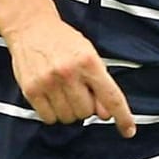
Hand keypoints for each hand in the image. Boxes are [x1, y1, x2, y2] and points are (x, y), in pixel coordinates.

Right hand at [1, 8, 136, 137]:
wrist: (30, 27)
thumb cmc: (62, 41)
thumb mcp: (88, 54)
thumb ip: (100, 83)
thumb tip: (106, 114)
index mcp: (88, 62)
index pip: (111, 97)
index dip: (122, 117)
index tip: (128, 131)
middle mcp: (68, 72)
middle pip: (87, 112)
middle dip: (85, 106)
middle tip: (77, 91)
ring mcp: (48, 82)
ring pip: (68, 117)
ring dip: (68, 110)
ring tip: (63, 92)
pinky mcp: (31, 90)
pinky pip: (49, 118)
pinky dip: (52, 113)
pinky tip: (51, 97)